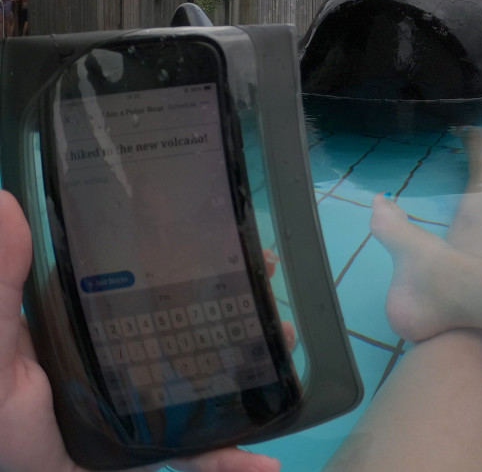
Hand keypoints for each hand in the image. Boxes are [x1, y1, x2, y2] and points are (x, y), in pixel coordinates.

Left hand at [0, 191, 280, 471]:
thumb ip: (0, 280)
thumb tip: (6, 203)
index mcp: (92, 326)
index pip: (152, 282)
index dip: (196, 257)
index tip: (234, 234)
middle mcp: (128, 361)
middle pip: (195, 326)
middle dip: (241, 301)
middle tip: (272, 274)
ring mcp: (144, 411)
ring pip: (211, 383)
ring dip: (255, 365)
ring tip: (285, 339)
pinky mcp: (148, 455)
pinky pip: (198, 461)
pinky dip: (233, 463)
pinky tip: (268, 464)